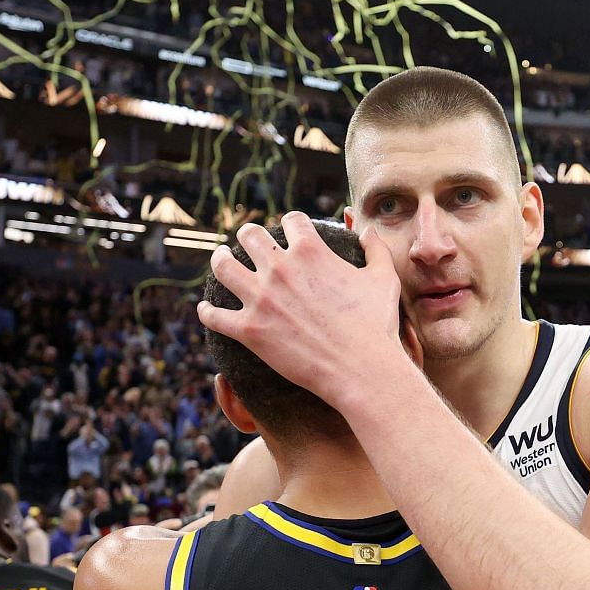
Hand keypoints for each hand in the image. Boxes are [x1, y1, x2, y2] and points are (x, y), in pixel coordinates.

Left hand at [196, 215, 405, 409]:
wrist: (361, 368)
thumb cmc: (375, 325)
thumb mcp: (384, 279)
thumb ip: (376, 250)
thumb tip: (368, 234)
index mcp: (310, 250)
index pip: (291, 221)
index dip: (290, 223)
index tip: (288, 230)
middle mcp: (279, 268)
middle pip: (249, 235)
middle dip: (248, 236)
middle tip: (247, 242)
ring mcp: (260, 299)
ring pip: (222, 267)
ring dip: (219, 260)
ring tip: (220, 260)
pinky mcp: (248, 330)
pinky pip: (213, 316)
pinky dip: (206, 311)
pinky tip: (205, 309)